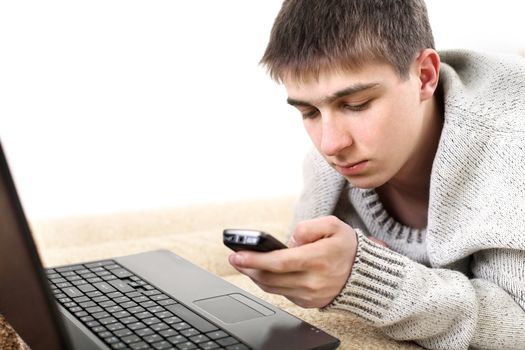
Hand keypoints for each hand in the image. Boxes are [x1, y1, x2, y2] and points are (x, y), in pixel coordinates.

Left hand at [228, 215, 357, 307]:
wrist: (365, 275)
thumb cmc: (347, 247)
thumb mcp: (333, 225)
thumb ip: (308, 227)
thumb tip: (290, 240)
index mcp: (318, 260)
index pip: (279, 262)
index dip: (255, 259)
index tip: (237, 254)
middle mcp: (312, 281)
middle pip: (270, 277)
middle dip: (248, 267)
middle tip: (234, 257)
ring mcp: (309, 295)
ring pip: (272, 288)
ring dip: (254, 276)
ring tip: (243, 263)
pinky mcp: (308, 302)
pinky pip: (281, 293)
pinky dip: (268, 283)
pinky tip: (262, 272)